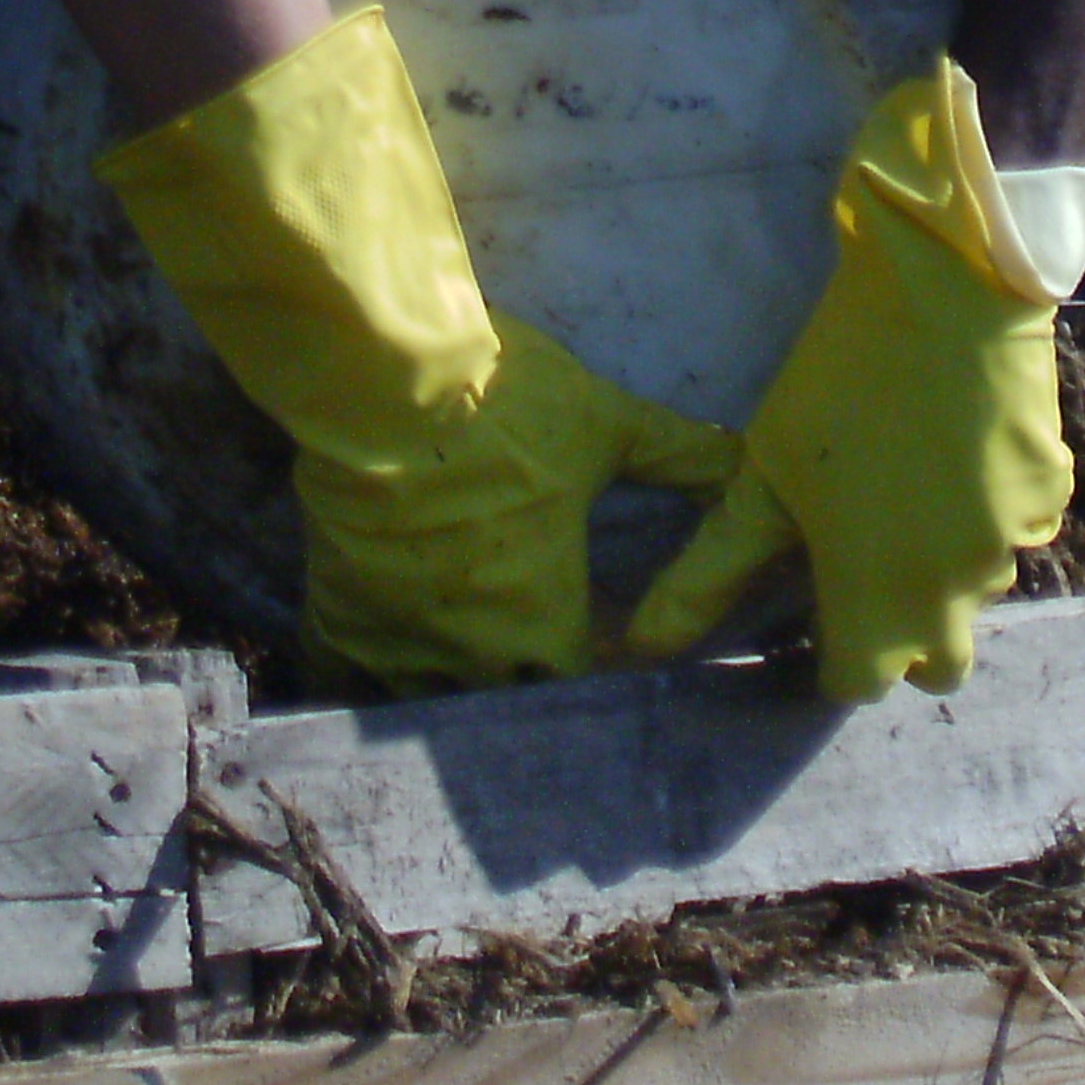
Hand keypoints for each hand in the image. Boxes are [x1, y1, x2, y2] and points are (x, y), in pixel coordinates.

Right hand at [298, 313, 740, 692]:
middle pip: (505, 705)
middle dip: (524, 686)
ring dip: (448, 689)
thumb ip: (678, 454)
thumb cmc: (505, 405)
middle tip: (533, 655)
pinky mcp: (338, 615)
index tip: (599, 649)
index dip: (595, 674)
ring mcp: (399, 641)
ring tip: (460, 664)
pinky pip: (346, 680)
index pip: (580, 689)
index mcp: (541, 616)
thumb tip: (746, 466)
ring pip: (426, 704)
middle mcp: (471, 651)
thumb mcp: (605, 423)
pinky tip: (378, 662)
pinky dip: (365, 678)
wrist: (383, 379)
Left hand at [621, 62, 1071, 700]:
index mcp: (880, 604)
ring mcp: (1014, 545)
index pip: (858, 684)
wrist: (944, 291)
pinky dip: (986, 510)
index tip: (814, 613)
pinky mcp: (1049, 493)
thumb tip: (642, 647)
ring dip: (943, 567)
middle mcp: (958, 596)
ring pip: (977, 590)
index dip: (830, 659)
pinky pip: (1016, 528)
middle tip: (864, 568)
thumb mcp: (762, 479)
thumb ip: (707, 574)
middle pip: (937, 666)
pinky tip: (953, 447)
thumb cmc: (838, 388)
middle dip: (903, 641)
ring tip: (902, 486)